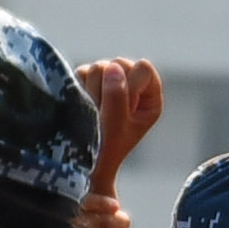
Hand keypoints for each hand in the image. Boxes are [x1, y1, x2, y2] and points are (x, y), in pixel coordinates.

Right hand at [81, 56, 166, 187]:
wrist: (82, 163)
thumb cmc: (105, 150)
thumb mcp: (116, 127)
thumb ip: (117, 96)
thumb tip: (112, 67)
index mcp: (149, 97)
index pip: (144, 69)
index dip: (129, 85)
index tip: (121, 108)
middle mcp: (131, 86)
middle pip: (120, 64)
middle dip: (107, 88)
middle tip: (103, 113)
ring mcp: (110, 83)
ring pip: (99, 67)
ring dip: (91, 91)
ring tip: (92, 113)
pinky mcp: (88, 83)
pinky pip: (81, 72)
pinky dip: (79, 90)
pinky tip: (81, 106)